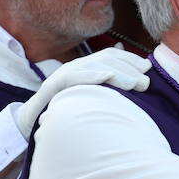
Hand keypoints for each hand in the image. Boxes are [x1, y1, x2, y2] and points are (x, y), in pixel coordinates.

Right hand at [16, 47, 150, 137]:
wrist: (31, 123)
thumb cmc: (64, 112)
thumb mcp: (90, 99)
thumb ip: (106, 88)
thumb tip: (134, 79)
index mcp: (85, 68)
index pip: (110, 55)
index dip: (130, 59)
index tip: (147, 68)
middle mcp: (75, 67)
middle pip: (105, 59)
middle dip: (128, 69)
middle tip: (145, 83)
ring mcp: (63, 75)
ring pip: (94, 67)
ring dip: (117, 73)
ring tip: (135, 84)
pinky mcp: (53, 86)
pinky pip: (74, 77)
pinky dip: (91, 75)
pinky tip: (106, 76)